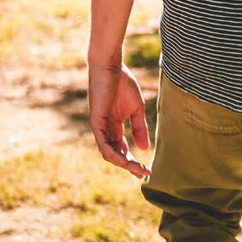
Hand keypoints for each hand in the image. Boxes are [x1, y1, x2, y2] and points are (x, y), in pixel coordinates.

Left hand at [88, 62, 151, 178]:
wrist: (111, 68)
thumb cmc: (123, 84)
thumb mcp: (136, 109)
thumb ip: (139, 128)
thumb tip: (145, 148)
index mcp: (115, 126)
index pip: (122, 148)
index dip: (133, 160)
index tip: (146, 170)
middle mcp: (106, 130)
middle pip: (117, 154)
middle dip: (130, 165)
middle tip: (143, 174)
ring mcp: (100, 128)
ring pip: (110, 153)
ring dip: (123, 163)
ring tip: (137, 169)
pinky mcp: (96, 123)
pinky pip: (104, 144)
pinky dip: (114, 154)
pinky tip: (125, 160)